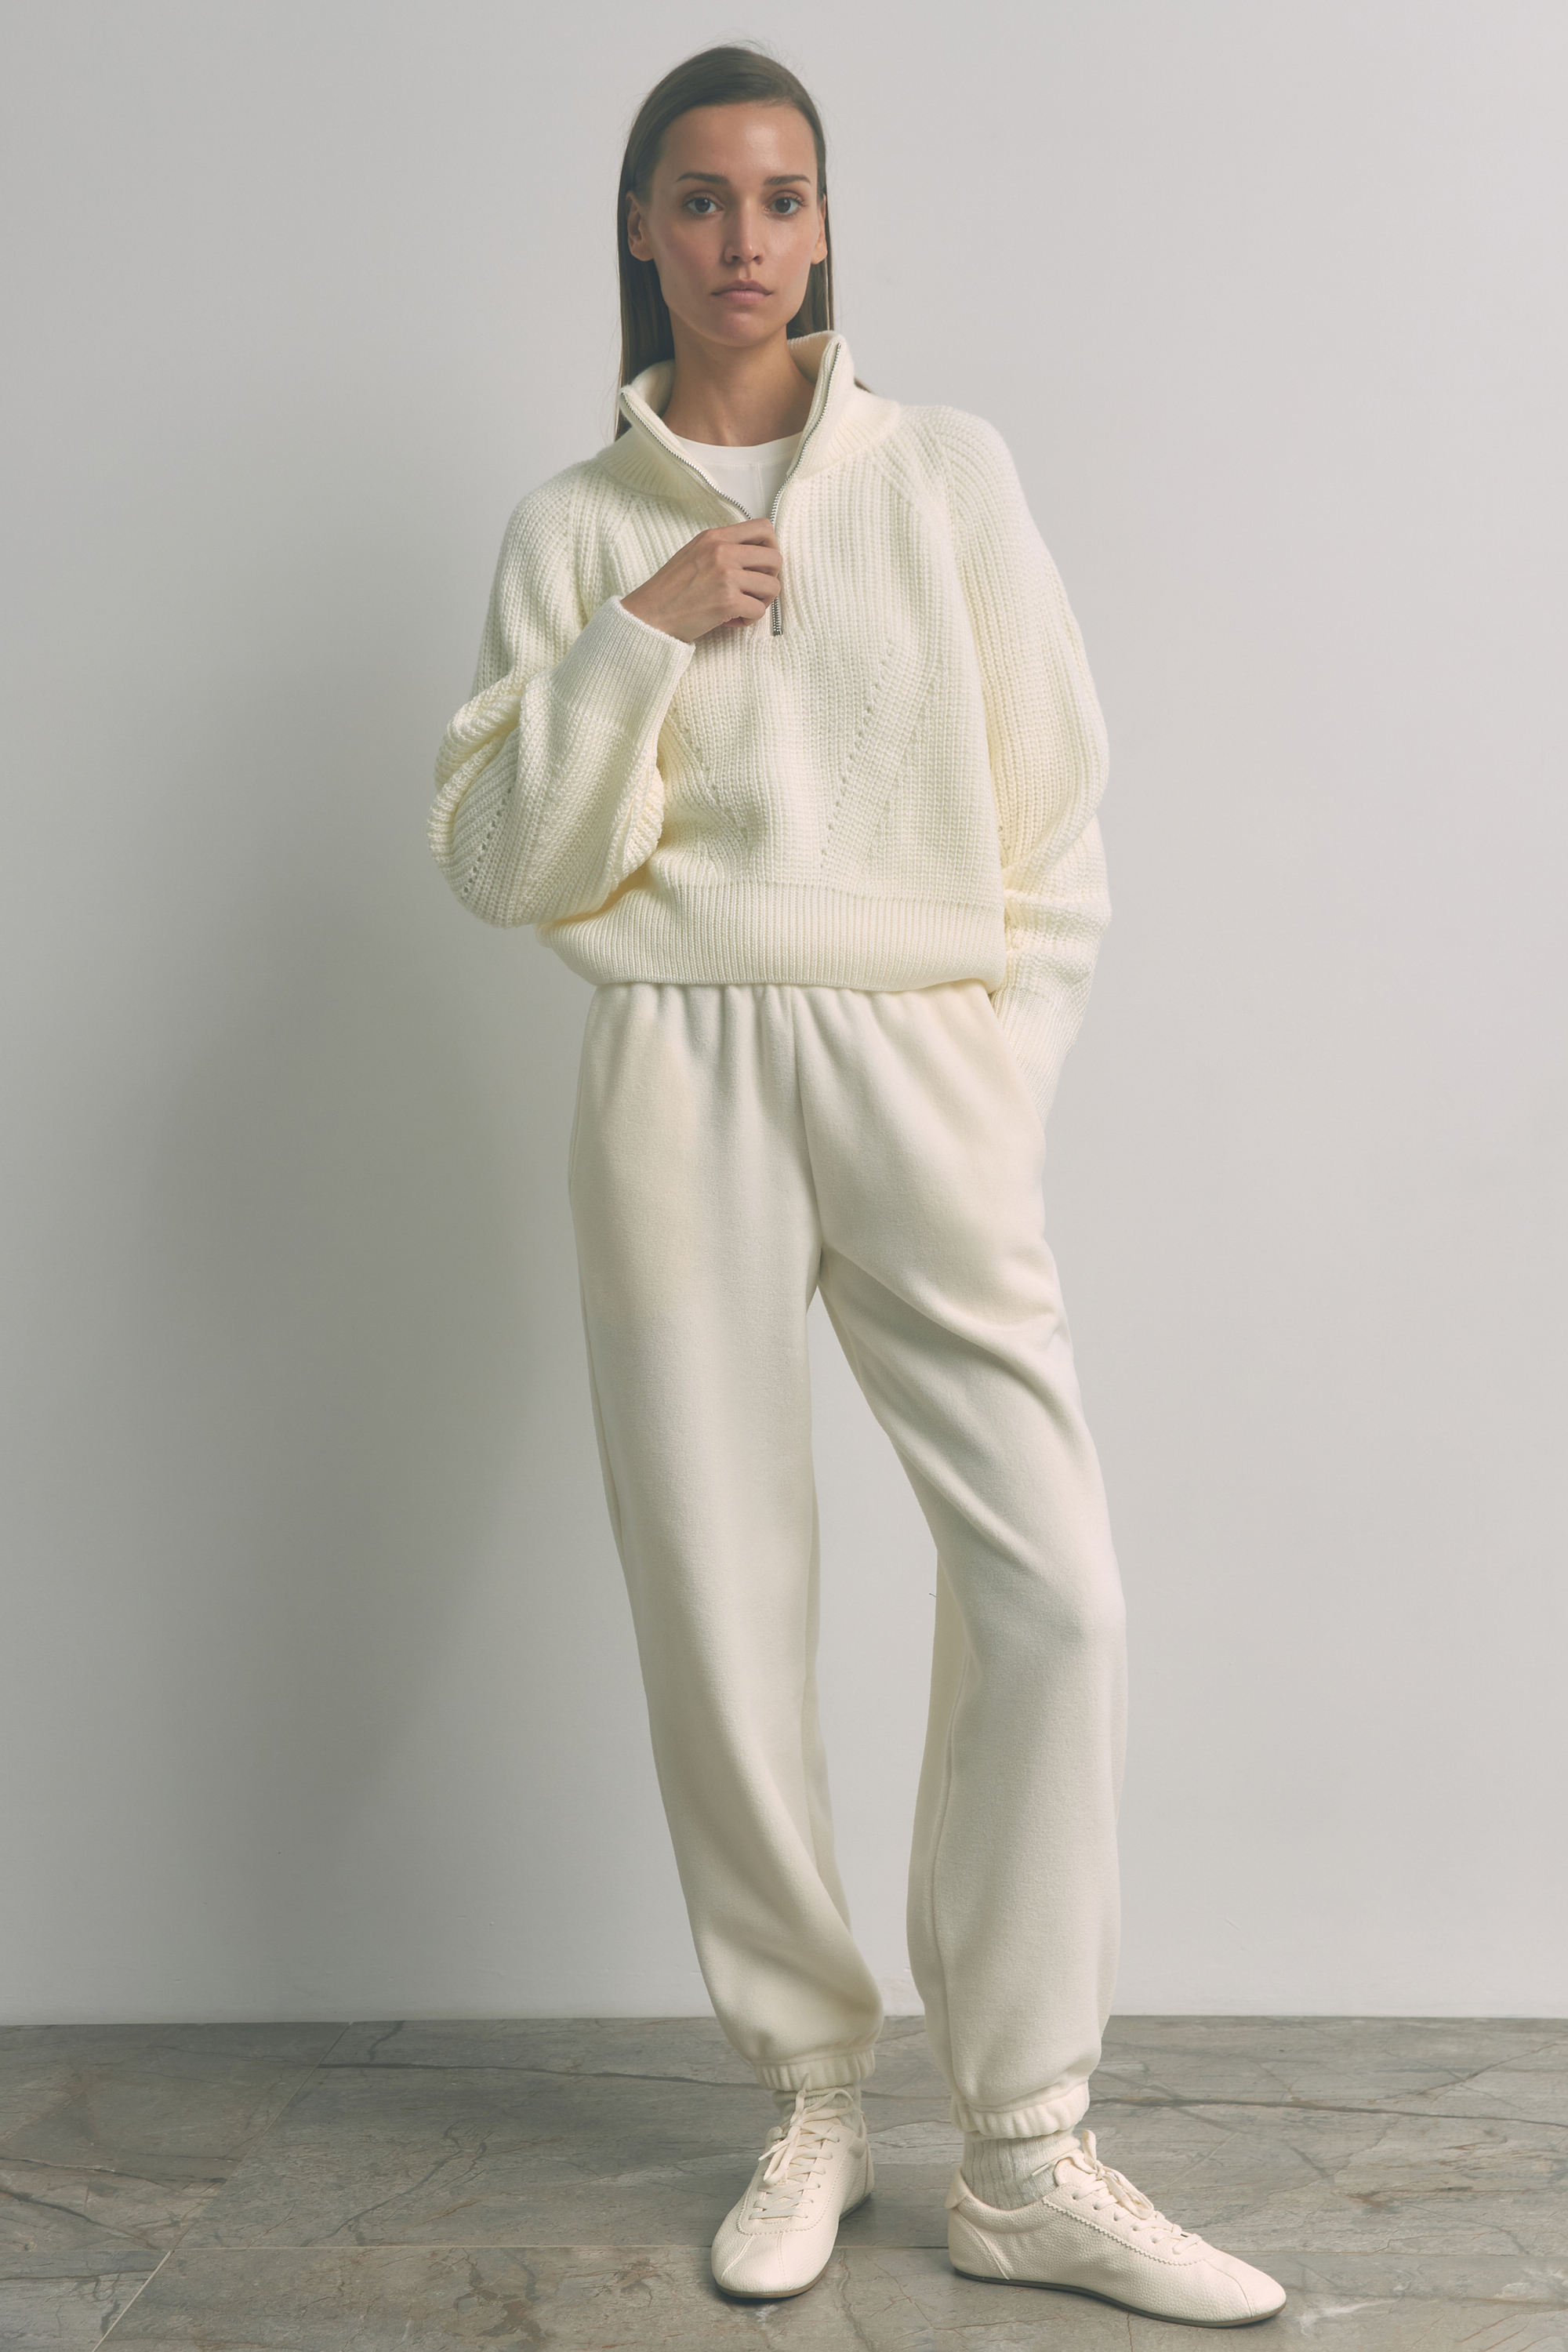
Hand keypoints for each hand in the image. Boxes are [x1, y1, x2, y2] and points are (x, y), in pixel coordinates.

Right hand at [621, 522, 781, 641]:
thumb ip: (723, 548)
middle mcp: (722, 552)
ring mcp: (726, 576)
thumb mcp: (695, 553)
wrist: (650, 614)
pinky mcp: (728, 602)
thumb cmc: (670, 589)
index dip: (771, 547)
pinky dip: (749, 619)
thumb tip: (754, 554)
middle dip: (770, 578)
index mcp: (715, 537)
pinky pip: (759, 612)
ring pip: (772, 587)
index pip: (764, 528)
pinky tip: (731, 619)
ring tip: (742, 606)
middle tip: (753, 589)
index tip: (761, 564)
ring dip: (761, 601)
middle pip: (775, 558)